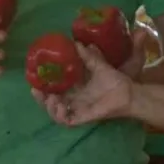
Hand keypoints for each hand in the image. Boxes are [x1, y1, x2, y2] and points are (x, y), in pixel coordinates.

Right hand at [33, 30, 148, 125]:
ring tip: (50, 98)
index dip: (43, 87)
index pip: (54, 90)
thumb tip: (77, 42)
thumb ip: (87, 55)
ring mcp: (77, 110)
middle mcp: (74, 101)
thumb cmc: (115, 81)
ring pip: (56, 113)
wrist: (129, 93)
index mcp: (75, 90)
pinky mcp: (83, 117)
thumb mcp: (98, 65)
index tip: (35, 79)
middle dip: (41, 99)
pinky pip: (67, 121)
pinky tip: (60, 106)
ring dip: (49, 107)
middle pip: (51, 103)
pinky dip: (60, 115)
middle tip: (35, 90)